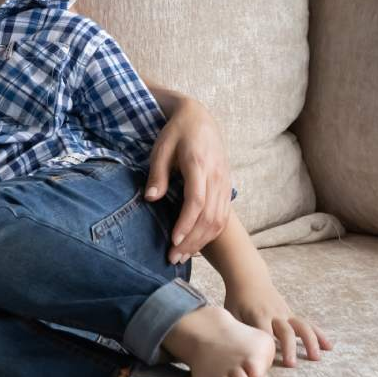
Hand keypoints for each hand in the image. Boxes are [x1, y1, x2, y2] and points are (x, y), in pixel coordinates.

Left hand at [146, 96, 231, 261]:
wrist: (200, 118)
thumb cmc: (176, 133)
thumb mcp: (161, 148)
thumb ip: (157, 174)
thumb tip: (151, 198)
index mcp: (199, 164)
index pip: (197, 200)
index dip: (186, 223)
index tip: (174, 240)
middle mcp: (216, 176)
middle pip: (209, 215)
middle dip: (192, 240)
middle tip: (173, 258)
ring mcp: (224, 182)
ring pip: (219, 219)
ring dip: (201, 241)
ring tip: (182, 256)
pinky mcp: (226, 187)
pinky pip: (223, 215)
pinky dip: (211, 233)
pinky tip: (196, 244)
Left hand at [224, 281, 333, 366]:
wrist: (248, 278)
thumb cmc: (237, 299)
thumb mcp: (231, 312)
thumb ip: (237, 331)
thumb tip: (235, 354)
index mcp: (257, 315)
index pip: (264, 334)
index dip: (266, 349)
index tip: (266, 366)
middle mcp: (274, 314)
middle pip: (285, 332)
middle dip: (289, 348)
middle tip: (292, 364)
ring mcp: (285, 313)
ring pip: (301, 326)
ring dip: (310, 342)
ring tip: (316, 357)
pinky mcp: (291, 313)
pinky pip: (307, 324)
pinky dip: (319, 334)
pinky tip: (329, 346)